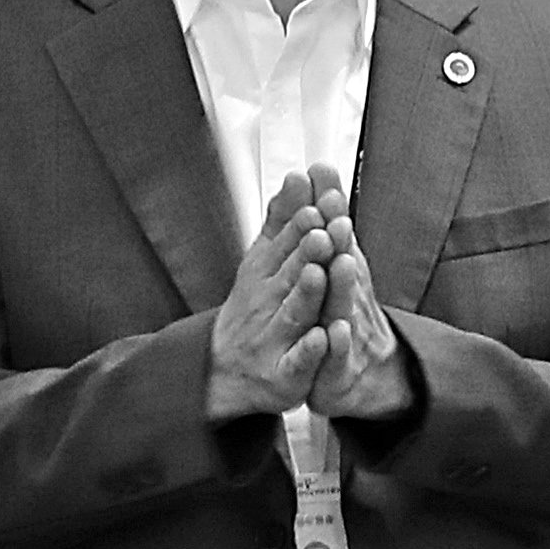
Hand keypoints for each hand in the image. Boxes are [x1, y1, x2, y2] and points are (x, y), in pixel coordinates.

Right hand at [203, 177, 334, 423]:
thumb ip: (283, 221)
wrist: (226, 371)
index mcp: (266, 274)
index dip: (302, 225)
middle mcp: (268, 303)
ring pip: (294, 313)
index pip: (286, 245)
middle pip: (290, 274)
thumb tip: (298, 175)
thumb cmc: (255, 309)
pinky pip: (299, 362)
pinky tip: (322, 337)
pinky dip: (310, 350)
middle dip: (307, 251)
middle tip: (323, 228)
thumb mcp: (263, 262)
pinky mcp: (286, 373)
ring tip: (320, 271)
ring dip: (307, 292)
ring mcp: (276, 338)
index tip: (317, 203)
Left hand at [301, 178, 418, 422]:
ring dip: (344, 285)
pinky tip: (331, 330)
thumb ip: (326, 218)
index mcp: (343, 274)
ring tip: (342, 262)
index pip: (335, 236)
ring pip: (345, 307)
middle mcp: (350, 299)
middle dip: (340, 240)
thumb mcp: (338, 264)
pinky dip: (336, 344)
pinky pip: (338, 357)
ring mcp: (348, 334)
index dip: (328, 206)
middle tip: (334, 214)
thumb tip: (318, 168)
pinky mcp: (340, 370)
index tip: (322, 176)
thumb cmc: (345, 316)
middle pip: (345, 266)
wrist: (364, 379)